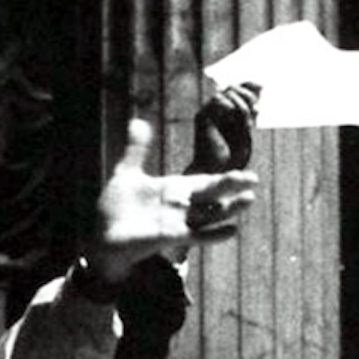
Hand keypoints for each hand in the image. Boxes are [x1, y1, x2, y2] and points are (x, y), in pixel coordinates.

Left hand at [92, 120, 257, 283]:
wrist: (103, 236)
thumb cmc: (116, 209)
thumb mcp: (127, 173)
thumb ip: (137, 149)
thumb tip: (138, 121)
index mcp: (173, 189)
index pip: (204, 182)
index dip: (223, 178)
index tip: (245, 173)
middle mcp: (180, 206)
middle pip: (211, 194)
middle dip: (231, 186)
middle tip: (254, 179)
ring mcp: (177, 222)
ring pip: (210, 214)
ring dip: (229, 209)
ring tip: (249, 200)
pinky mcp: (171, 237)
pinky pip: (197, 235)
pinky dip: (215, 234)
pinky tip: (233, 230)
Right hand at [190, 82, 260, 173]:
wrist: (218, 172)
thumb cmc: (233, 155)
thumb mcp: (247, 129)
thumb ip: (250, 108)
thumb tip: (260, 86)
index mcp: (229, 112)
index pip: (239, 88)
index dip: (250, 86)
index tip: (263, 88)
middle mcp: (217, 110)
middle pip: (233, 87)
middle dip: (247, 96)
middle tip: (255, 112)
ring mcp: (209, 112)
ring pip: (227, 92)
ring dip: (241, 105)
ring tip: (245, 123)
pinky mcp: (202, 117)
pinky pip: (218, 100)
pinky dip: (228, 105)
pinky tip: (231, 117)